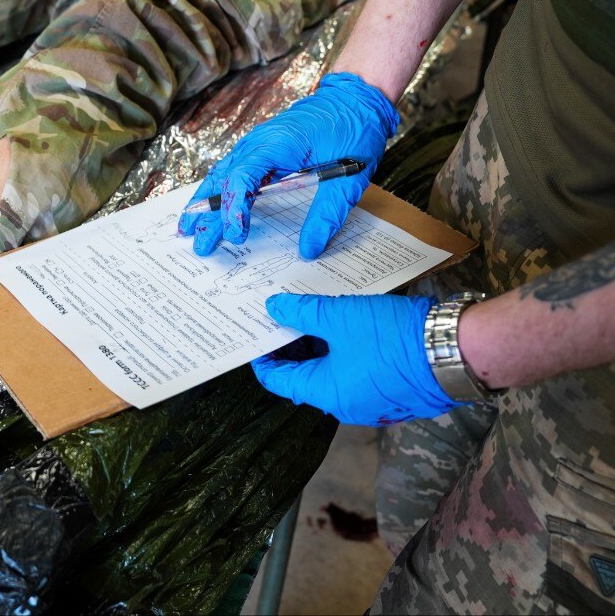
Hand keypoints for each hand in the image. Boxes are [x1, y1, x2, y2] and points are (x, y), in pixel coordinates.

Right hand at [177, 72, 397, 259]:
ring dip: (205, 201)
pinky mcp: (262, 148)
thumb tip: (309, 249)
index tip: (237, 235)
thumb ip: (327, 215)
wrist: (357, 97)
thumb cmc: (354, 130)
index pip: (241, 180)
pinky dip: (218, 190)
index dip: (233, 209)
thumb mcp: (348, 178)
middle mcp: (258, 143)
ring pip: (221, 175)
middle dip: (207, 214)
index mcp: (276, 145)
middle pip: (222, 180)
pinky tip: (209, 204)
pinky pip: (232, 170)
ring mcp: (257, 144)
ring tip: (187, 226)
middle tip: (198, 244)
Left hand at [252, 293, 457, 425]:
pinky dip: (345, 354)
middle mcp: (348, 406)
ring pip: (334, 375)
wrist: (459, 351)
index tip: (257, 334)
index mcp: (328, 393)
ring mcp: (374, 403)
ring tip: (312, 315)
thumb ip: (303, 313)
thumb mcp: (341, 317)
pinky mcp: (396, 393)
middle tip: (283, 317)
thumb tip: (273, 308)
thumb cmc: (394, 338)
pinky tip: (346, 326)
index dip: (264, 358)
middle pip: (307, 378)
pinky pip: (358, 374)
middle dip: (293, 347)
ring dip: (320, 348)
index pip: (280, 381)